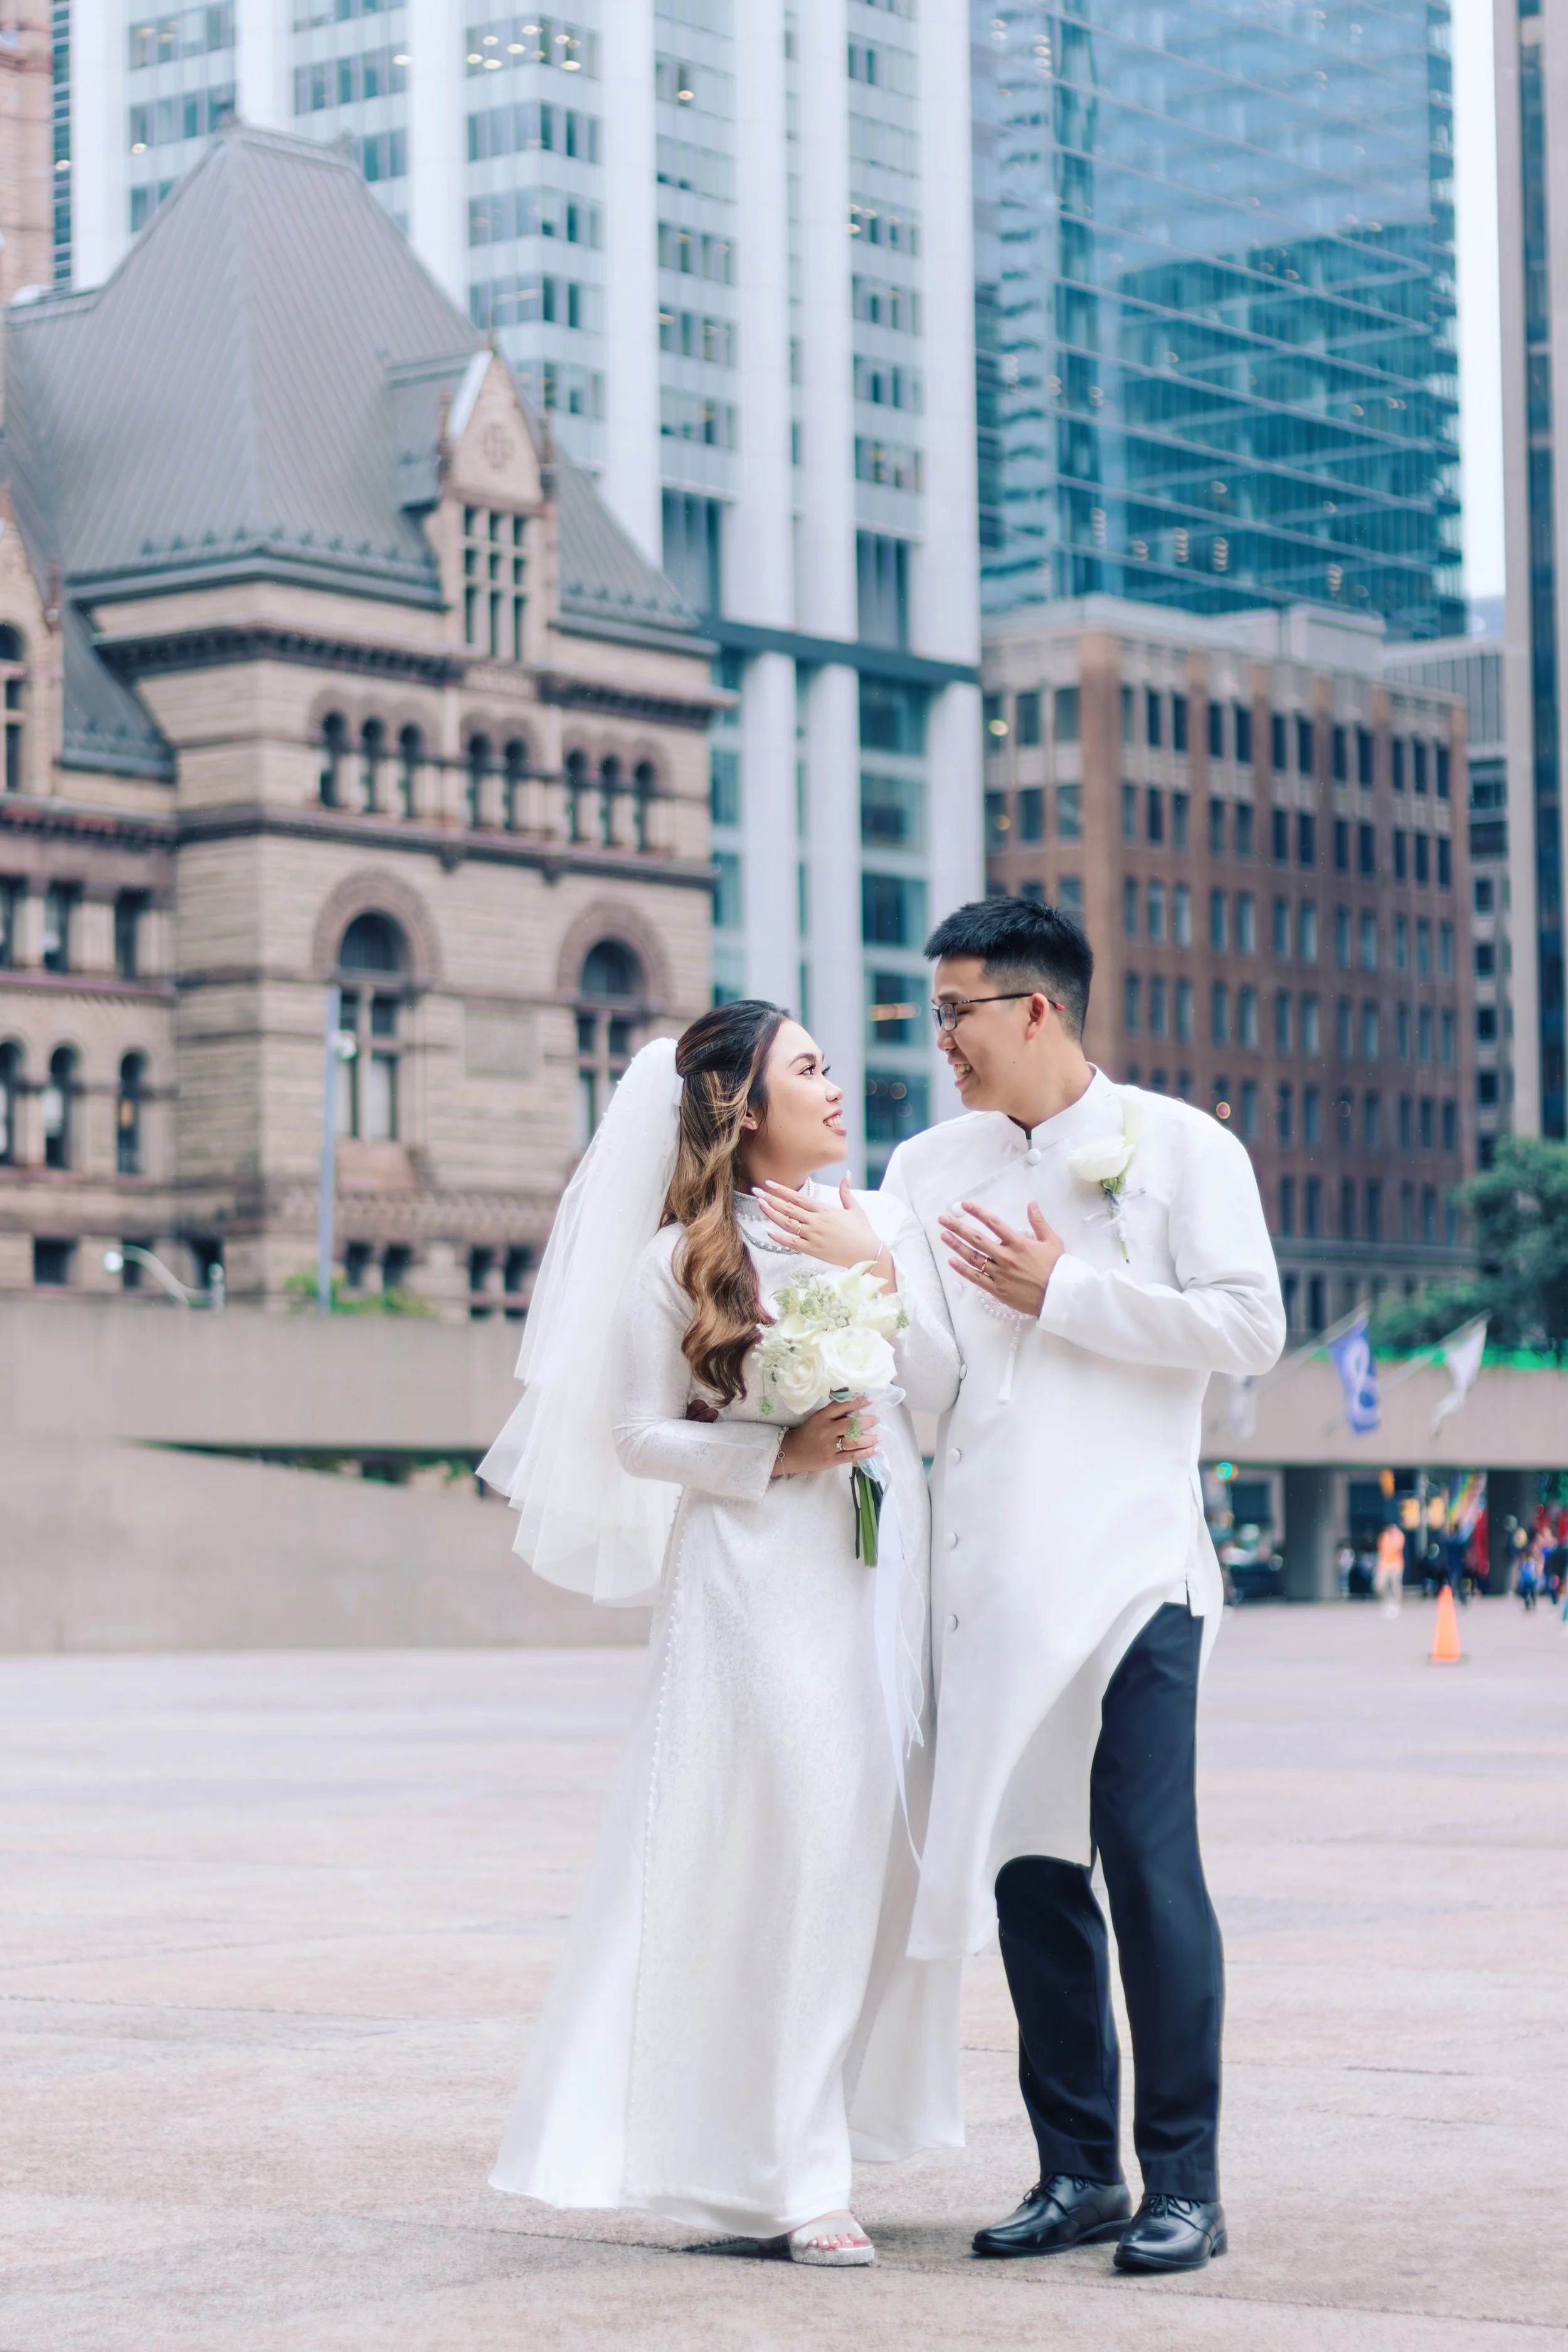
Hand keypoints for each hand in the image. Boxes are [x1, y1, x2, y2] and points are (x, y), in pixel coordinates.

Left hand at [756, 1174, 889, 1277]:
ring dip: (772, 1214)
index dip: (782, 1190)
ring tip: (760, 1205)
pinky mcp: (813, 1250)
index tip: (769, 1183)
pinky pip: (792, 1243)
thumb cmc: (862, 1231)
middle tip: (756, 1191)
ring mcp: (814, 1236)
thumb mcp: (855, 1209)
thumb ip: (846, 1192)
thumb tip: (846, 1175)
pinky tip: (768, 1231)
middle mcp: (817, 1221)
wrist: (867, 1253)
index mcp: (825, 1210)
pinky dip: (779, 1237)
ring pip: (788, 1223)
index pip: (799, 1197)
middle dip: (771, 1199)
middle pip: (789, 1208)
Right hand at [773, 1393, 878, 1476]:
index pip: (841, 1406)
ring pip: (852, 1441)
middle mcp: (826, 1431)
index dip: (856, 1402)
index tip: (870, 1400)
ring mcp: (829, 1446)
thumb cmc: (806, 1433)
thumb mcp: (817, 1418)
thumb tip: (852, 1400)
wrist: (791, 1453)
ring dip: (868, 1439)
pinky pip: (851, 1456)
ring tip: (877, 1437)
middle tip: (875, 1420)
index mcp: (822, 1417)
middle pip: (849, 1425)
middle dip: (865, 1422)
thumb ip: (834, 1411)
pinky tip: (874, 1449)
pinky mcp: (832, 1460)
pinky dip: (865, 1453)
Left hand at [939, 1200, 1063, 1316]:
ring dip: (956, 1245)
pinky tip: (951, 1262)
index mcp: (1018, 1243)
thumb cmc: (1058, 1268)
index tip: (964, 1205)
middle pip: (976, 1239)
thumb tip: (1031, 1203)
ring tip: (943, 1236)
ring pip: (973, 1257)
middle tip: (943, 1219)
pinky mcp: (997, 1289)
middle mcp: (1005, 1257)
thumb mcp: (1052, 1241)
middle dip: (958, 1227)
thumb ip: (1039, 1222)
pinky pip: (976, 1278)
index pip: (993, 1223)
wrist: (1059, 1296)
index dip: (977, 1212)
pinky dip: (962, 1270)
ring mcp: (1000, 1274)